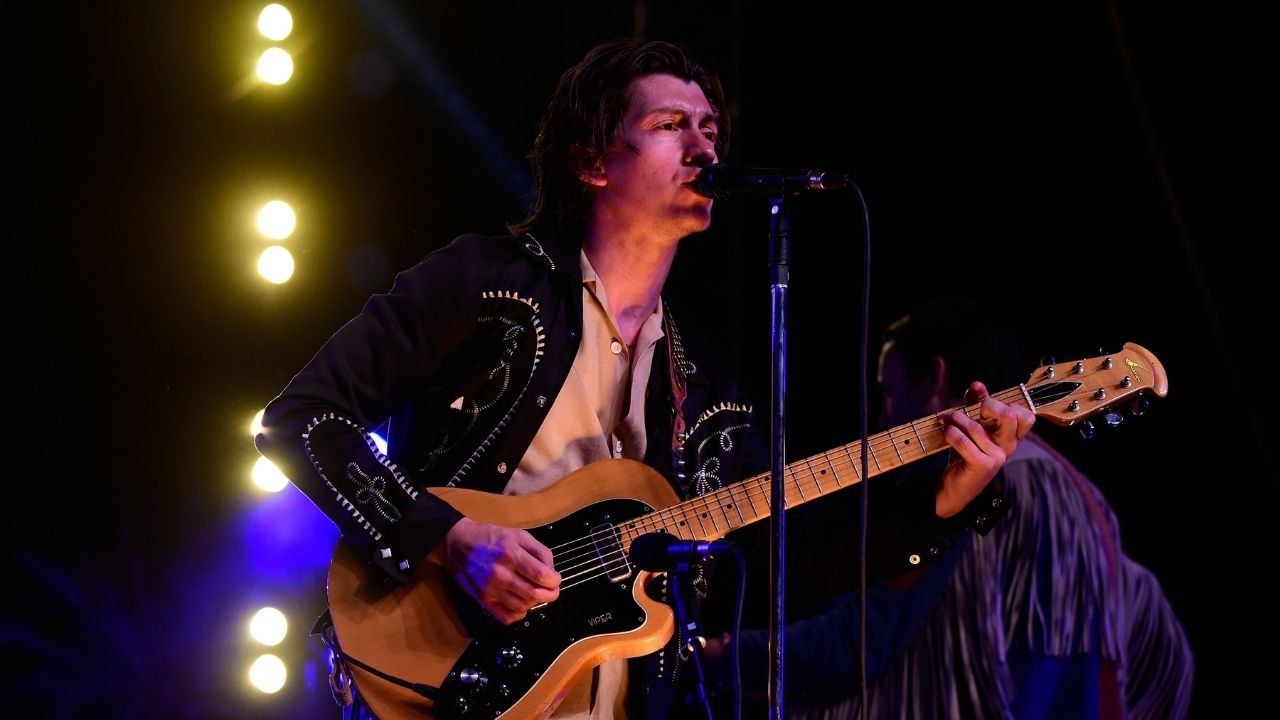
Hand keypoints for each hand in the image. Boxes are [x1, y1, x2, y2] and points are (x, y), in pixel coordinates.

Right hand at [443, 517, 560, 623]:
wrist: (458, 544)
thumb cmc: (491, 538)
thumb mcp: (518, 535)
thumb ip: (539, 551)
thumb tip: (552, 570)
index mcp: (511, 554)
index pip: (541, 575)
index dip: (554, 581)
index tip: (556, 579)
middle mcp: (500, 574)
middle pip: (534, 594)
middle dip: (550, 595)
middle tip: (552, 590)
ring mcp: (490, 590)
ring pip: (522, 607)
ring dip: (534, 602)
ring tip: (534, 593)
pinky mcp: (483, 600)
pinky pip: (507, 617)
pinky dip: (519, 614)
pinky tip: (521, 603)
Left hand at [934, 381, 1034, 517]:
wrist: (956, 486)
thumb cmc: (967, 452)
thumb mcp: (973, 426)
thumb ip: (976, 404)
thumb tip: (978, 385)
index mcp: (1012, 436)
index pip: (1025, 414)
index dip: (1005, 404)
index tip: (984, 407)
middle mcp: (1010, 446)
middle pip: (1010, 415)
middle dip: (987, 406)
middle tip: (972, 412)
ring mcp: (998, 457)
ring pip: (977, 427)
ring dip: (956, 419)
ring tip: (946, 420)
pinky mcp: (982, 465)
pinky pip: (964, 441)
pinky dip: (951, 434)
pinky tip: (946, 433)